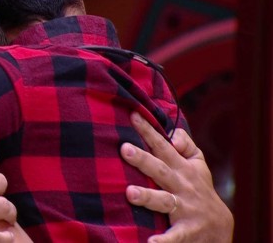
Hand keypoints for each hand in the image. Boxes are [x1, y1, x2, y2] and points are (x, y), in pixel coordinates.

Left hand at [120, 112, 233, 242]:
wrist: (219, 227)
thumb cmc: (199, 189)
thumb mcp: (197, 165)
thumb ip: (185, 145)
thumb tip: (173, 132)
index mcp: (182, 168)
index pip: (163, 146)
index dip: (149, 131)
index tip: (133, 115)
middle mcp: (182, 186)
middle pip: (160, 170)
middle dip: (143, 159)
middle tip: (124, 149)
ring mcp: (184, 208)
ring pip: (164, 201)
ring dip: (148, 197)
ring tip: (130, 193)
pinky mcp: (185, 231)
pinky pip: (173, 236)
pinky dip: (162, 241)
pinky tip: (149, 242)